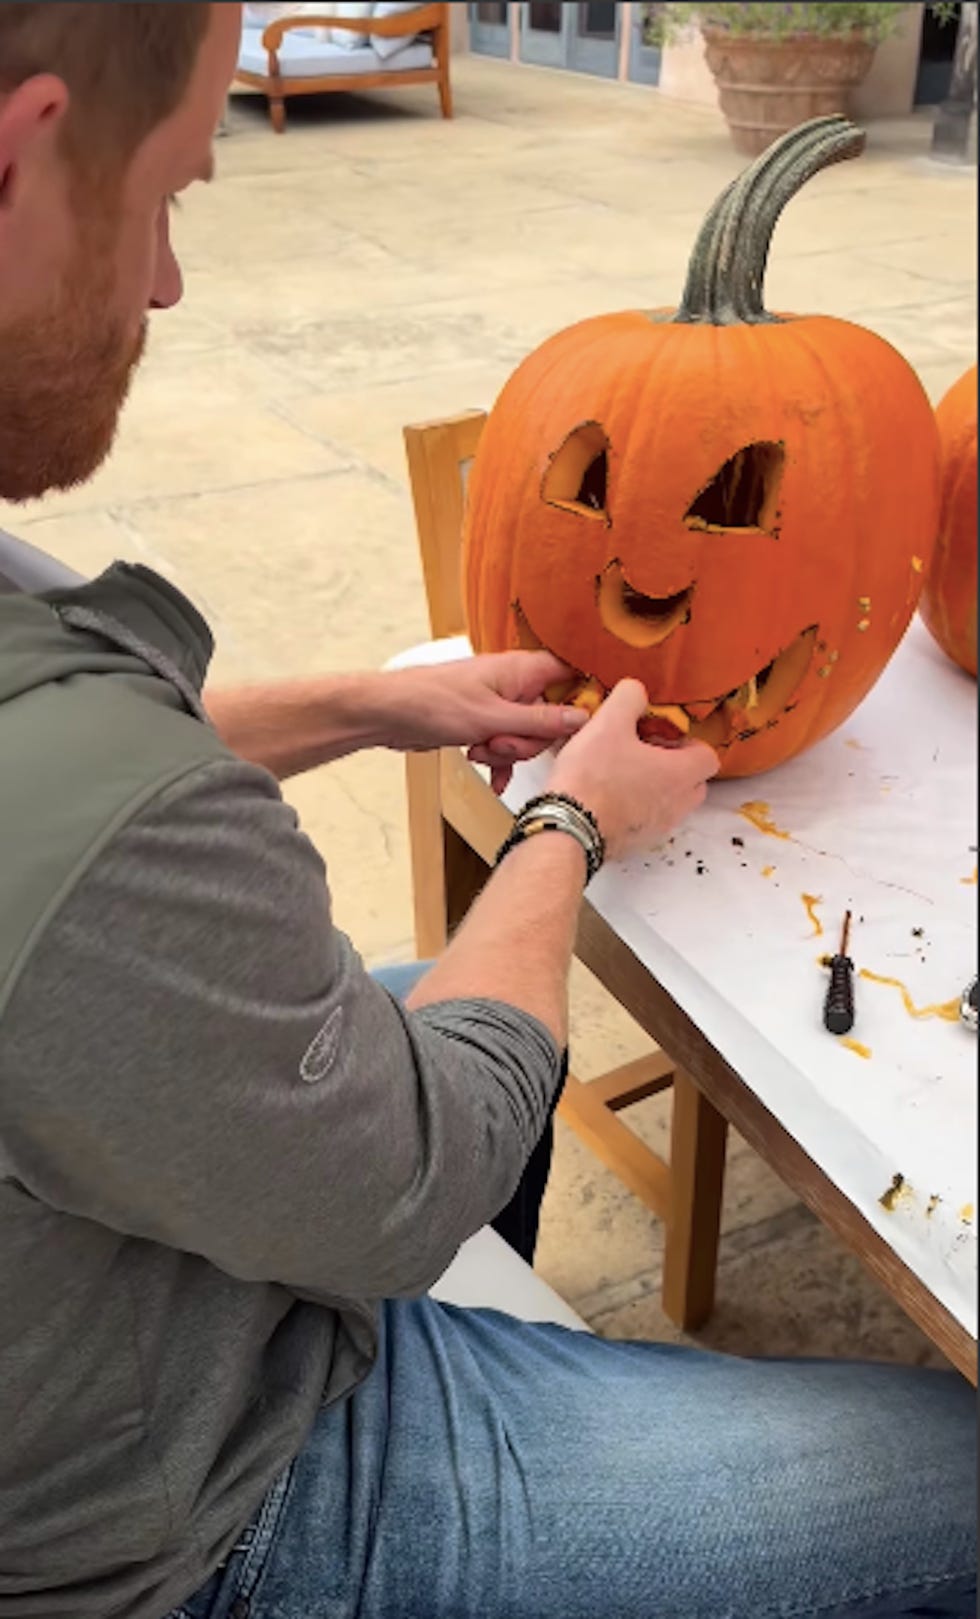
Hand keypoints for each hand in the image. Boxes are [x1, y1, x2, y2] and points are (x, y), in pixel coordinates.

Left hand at [383, 653, 586, 792]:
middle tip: (503, 744)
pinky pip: (506, 744)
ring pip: (526, 734)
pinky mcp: (483, 722)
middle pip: (550, 715)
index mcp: (522, 669)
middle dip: (529, 739)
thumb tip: (582, 718)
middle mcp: (514, 683)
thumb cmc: (432, 703)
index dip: (581, 703)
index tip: (577, 730)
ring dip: (508, 752)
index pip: (572, 677)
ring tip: (482, 751)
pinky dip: (499, 761)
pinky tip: (493, 779)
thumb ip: (541, 720)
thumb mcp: (494, 718)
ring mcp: (498, 703)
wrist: (388, 714)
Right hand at [547, 679, 718, 860]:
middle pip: (694, 782)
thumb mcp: (608, 722)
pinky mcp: (637, 843)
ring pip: (671, 803)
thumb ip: (629, 697)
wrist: (568, 827)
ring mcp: (659, 827)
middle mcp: (677, 804)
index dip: (689, 743)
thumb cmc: (592, 776)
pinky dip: (637, 808)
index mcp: (680, 774)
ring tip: (622, 772)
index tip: (662, 736)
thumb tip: (636, 690)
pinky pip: (648, 821)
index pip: (709, 757)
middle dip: (674, 766)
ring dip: (655, 787)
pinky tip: (607, 795)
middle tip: (644, 753)